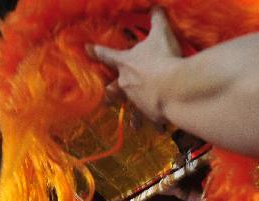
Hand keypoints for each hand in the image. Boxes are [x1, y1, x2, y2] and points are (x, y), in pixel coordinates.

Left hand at [90, 7, 182, 122]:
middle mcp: (127, 84)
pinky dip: (154, 125)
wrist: (172, 87)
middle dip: (111, 92)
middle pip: (114, 89)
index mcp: (126, 63)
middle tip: (108, 95)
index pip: (107, 55)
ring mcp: (137, 101)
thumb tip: (156, 7)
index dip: (96, 51)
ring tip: (131, 124)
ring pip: (130, 108)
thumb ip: (157, 20)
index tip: (86, 49)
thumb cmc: (163, 58)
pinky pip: (150, 121)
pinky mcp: (149, 114)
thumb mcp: (161, 34)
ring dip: (131, 115)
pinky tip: (157, 131)